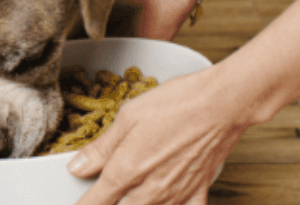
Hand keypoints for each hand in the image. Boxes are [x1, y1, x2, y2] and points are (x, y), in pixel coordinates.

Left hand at [68, 66, 247, 204]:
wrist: (221, 104)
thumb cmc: (176, 104)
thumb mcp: (128, 117)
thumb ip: (101, 148)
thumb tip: (77, 167)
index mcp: (126, 170)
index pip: (96, 202)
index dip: (85, 204)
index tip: (79, 202)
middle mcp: (149, 190)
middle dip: (111, 204)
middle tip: (108, 194)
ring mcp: (175, 195)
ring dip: (138, 204)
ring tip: (134, 191)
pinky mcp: (197, 192)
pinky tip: (168, 201)